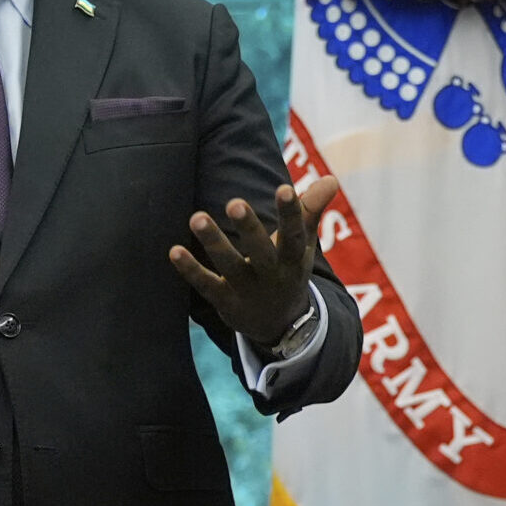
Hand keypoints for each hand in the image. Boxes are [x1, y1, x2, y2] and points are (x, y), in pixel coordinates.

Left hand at [170, 175, 340, 343]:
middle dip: (248, 228)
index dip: (291, 213)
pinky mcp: (224, 301)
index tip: (285, 188)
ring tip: (197, 217)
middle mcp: (271, 275)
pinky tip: (174, 250)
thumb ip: (310, 211)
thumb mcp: (302, 245)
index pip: (294, 235)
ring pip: (229, 266)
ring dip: (214, 242)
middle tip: (234, 202)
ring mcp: (247, 290)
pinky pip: (205, 285)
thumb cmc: (288, 271)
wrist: (279, 326)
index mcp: (292, 260)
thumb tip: (331, 179)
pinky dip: (190, 269)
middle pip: (261, 251)